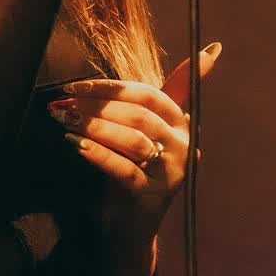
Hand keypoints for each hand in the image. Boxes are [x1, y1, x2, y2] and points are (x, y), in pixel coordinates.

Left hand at [49, 42, 221, 234]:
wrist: (130, 224)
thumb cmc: (136, 167)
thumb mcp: (149, 128)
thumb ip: (171, 91)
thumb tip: (213, 50)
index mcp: (182, 123)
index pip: (147, 94)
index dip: (110, 88)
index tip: (74, 86)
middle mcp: (182, 146)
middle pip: (138, 115)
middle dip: (96, 106)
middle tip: (62, 105)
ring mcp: (170, 172)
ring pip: (132, 140)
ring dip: (94, 127)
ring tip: (65, 121)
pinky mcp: (152, 196)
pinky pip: (124, 168)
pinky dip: (97, 153)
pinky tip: (75, 144)